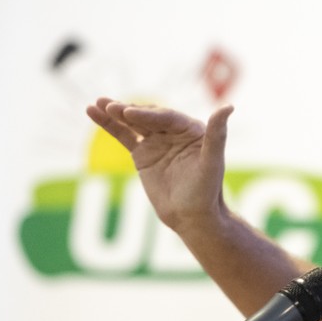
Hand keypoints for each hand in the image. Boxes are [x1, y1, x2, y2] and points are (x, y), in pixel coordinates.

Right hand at [85, 98, 233, 231]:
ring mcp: (157, 141)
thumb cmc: (206, 191)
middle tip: (110, 106)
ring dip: (114, 113)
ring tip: (97, 104)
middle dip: (128, 111)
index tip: (129, 113)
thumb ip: (217, 134)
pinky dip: (109, 125)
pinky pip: (124, 135)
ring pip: (133, 123)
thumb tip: (228, 106)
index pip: (167, 118)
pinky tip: (93, 112)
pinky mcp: (142, 153)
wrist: (191, 216)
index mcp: (193, 130)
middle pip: (148, 116)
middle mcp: (175, 132)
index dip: (149, 114)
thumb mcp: (212, 162)